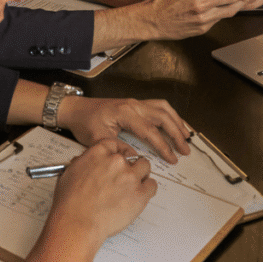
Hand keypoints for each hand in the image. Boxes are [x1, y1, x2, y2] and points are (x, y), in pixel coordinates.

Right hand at [47, 138, 157, 247]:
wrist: (77, 223)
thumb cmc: (70, 204)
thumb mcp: (69, 173)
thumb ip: (83, 164)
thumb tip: (88, 163)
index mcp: (99, 153)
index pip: (115, 145)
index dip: (118, 153)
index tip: (120, 159)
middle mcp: (116, 161)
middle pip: (131, 156)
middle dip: (129, 166)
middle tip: (124, 177)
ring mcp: (130, 177)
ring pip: (145, 167)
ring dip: (140, 175)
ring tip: (133, 186)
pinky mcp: (140, 193)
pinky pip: (152, 185)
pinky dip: (148, 190)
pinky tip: (140, 195)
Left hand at [59, 96, 191, 162]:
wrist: (75, 109)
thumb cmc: (85, 123)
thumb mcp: (98, 140)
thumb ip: (118, 148)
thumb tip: (135, 157)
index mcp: (126, 112)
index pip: (150, 130)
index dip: (163, 145)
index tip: (172, 159)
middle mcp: (134, 104)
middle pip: (162, 117)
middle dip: (176, 133)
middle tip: (186, 149)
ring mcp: (136, 102)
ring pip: (163, 108)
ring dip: (177, 121)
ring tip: (187, 135)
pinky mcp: (136, 104)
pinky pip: (158, 106)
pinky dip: (170, 114)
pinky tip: (175, 123)